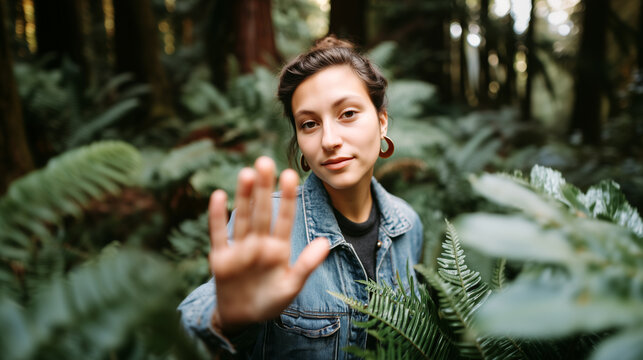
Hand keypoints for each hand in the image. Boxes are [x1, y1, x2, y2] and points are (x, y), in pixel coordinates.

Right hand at [208, 156, 329, 332]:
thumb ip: (307, 265)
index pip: (285, 219)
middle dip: (264, 189)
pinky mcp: (220, 258)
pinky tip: (218, 196)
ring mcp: (239, 249)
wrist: (242, 319)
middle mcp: (259, 243)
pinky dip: (217, 217)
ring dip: (244, 197)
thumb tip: (326, 242)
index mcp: (278, 248)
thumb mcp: (291, 286)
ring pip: (242, 218)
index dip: (288, 198)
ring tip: (247, 173)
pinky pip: (219, 234)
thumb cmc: (270, 301)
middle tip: (265, 161)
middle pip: (262, 212)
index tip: (291, 175)